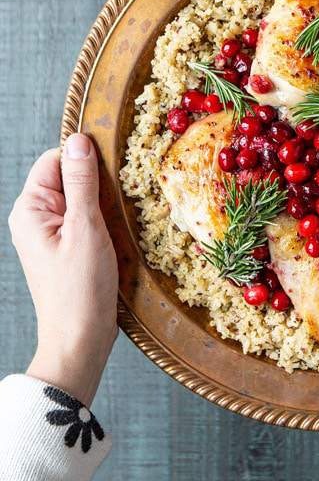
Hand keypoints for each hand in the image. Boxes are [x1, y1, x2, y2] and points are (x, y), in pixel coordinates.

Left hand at [9, 134, 118, 403]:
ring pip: (83, 198)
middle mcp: (36, 218)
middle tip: (125, 197)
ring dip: (107, 203)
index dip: (86, 159)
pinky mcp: (68, 248)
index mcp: (30, 209)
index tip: (118, 167)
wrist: (80, 339)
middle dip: (100, 182)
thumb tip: (80, 140)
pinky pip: (88, 219)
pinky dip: (107, 221)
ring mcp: (52, 234)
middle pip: (70, 177)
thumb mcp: (86, 229)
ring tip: (123, 219)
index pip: (56, 160)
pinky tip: (121, 234)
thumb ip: (82, 183)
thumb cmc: (80, 289)